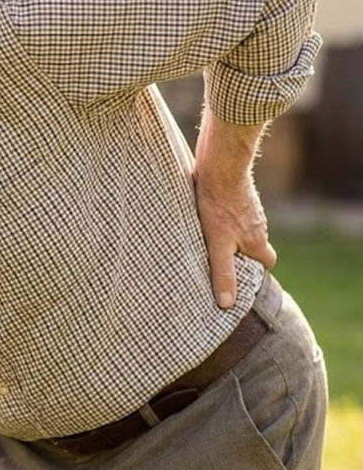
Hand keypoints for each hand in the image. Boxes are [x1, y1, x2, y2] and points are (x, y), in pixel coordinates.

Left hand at [194, 174, 275, 308]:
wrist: (220, 166)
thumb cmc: (218, 206)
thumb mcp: (217, 245)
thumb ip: (223, 273)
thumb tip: (227, 303)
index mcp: (258, 240)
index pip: (266, 262)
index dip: (255, 271)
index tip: (240, 277)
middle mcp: (259, 224)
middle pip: (254, 245)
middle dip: (241, 253)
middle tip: (219, 258)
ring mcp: (250, 208)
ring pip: (242, 228)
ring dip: (229, 234)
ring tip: (206, 239)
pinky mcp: (237, 193)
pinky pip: (233, 211)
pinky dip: (223, 216)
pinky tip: (204, 215)